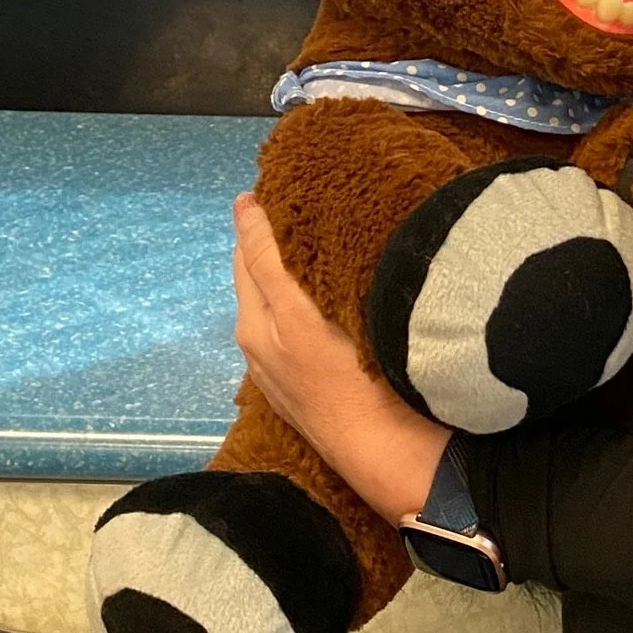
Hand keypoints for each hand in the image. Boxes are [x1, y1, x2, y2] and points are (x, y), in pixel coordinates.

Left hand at [232, 191, 448, 525]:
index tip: (267, 183)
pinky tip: (318, 289)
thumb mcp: (306, 313)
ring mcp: (277, 365)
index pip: (249, 251)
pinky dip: (291, 296)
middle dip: (264, 238)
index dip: (255, 215)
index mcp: (258, 320)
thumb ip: (275, 263)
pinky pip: (285, 322)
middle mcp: (258, 341)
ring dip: (279, 265)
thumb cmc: (355, 376)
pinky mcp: (297, 381)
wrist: (382, 450)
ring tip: (308, 235)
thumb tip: (250, 209)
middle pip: (255, 274)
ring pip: (270, 298)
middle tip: (291, 201)